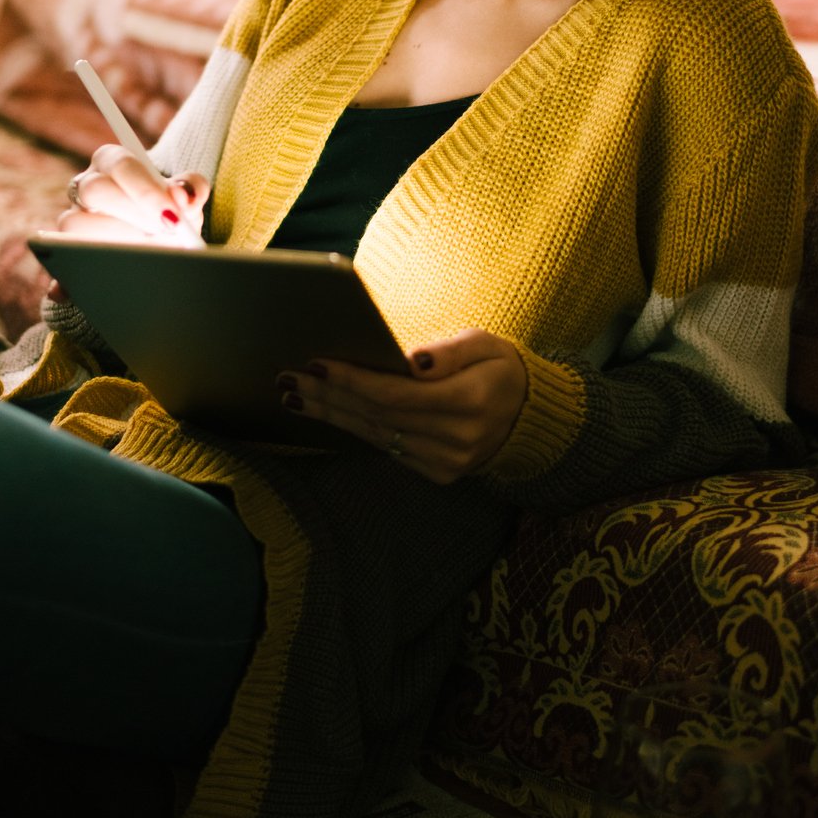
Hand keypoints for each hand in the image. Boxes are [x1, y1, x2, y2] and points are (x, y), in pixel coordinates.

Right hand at [46, 147, 208, 301]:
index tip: (173, 217)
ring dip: (111, 243)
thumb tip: (183, 197)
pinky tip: (102, 288)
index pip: (122, 165)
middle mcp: (86, 185)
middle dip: (131, 216)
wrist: (156, 232)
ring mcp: (71, 216)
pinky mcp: (62, 249)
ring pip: (72, 224)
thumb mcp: (184, 195)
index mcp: (113, 161)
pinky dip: (71, 277)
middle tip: (162, 237)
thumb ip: (191, 189)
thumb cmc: (168, 208)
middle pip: (93, 190)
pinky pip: (58, 260)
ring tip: (148, 258)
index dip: (146, 191)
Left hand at [276, 329, 528, 483]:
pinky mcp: (438, 473)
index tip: (316, 363)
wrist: (527, 416)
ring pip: (376, 435)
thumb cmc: (499, 368)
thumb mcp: (486, 344)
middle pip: (377, 416)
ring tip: (295, 396)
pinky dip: (354, 429)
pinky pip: (386, 448)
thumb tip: (410, 360)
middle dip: (329, 396)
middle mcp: (458, 438)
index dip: (352, 380)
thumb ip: (449, 352)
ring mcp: (447, 462)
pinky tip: (328, 414)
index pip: (395, 394)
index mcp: (471, 401)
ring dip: (332, 415)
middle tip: (289, 378)